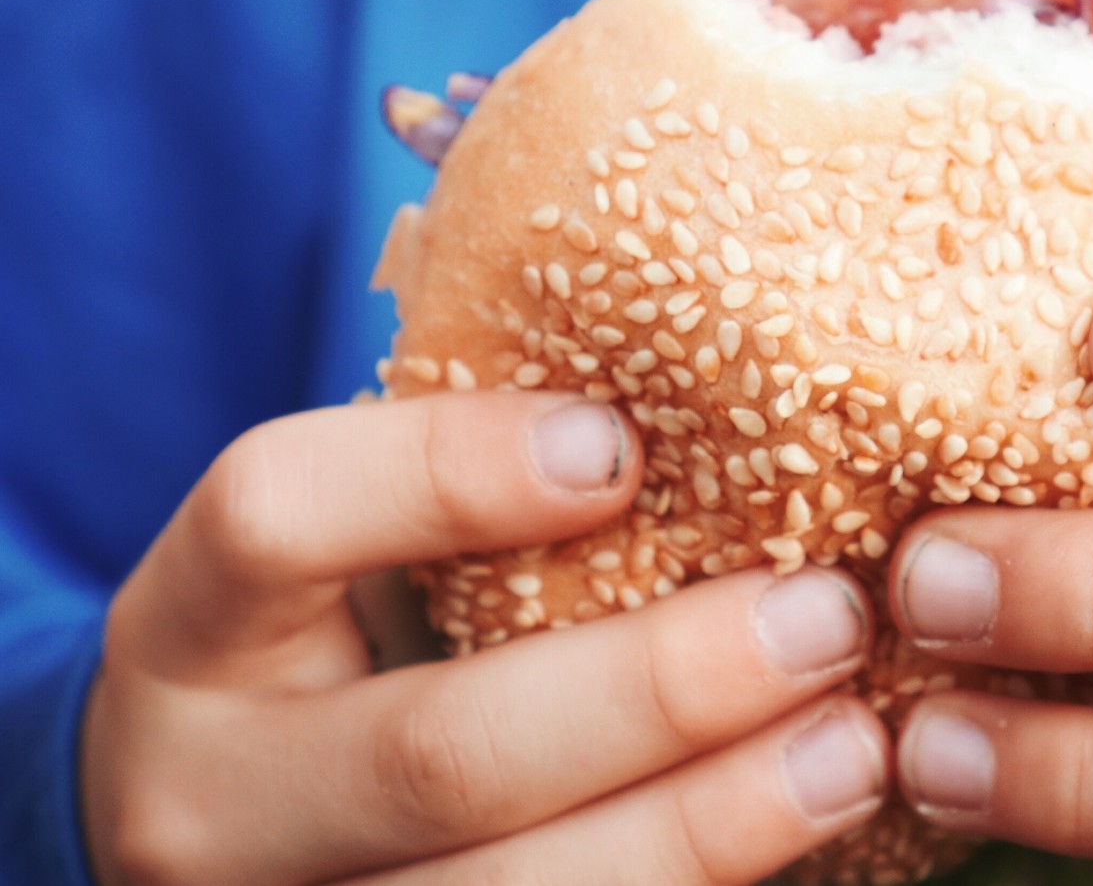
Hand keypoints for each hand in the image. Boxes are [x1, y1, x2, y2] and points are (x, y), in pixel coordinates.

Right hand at [83, 393, 886, 885]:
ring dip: (708, 824)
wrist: (239, 819)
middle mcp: (205, 792)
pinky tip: (799, 825)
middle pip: (441, 750)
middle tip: (823, 616)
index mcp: (191, 622)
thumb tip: (695, 318)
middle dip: (660, 689)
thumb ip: (470, 463)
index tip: (622, 445)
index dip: (451, 472)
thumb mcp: (361, 540)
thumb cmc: (347, 626)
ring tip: (849, 746)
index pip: (274, 515)